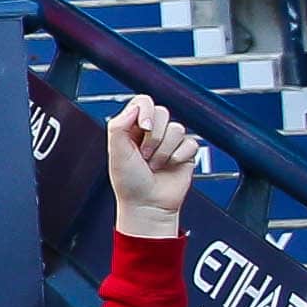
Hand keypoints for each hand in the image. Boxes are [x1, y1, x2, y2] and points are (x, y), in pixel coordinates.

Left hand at [103, 96, 200, 234]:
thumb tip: (134, 108)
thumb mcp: (116, 153)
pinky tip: (169, 166)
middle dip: (154, 137)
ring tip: (154, 164)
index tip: (144, 127)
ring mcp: (170, 141)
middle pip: (163, 113)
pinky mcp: (186, 151)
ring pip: (177, 128)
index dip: (147, 111)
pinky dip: (179, 157)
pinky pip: (190, 142)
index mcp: (132, 127)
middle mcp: (151, 131)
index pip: (143, 101)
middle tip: (144, 155)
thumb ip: (119, 126)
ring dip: (163, 151)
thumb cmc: (129, 182)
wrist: (147, 204)